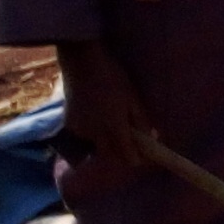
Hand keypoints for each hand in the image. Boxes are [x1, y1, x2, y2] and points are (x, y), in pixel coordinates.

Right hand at [56, 39, 152, 166]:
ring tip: (113, 125)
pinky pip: (85, 135)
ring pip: (97, 145)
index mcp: (114, 127)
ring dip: (107, 142)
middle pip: (111, 155)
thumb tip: (153, 138)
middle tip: (132, 144)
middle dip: (121, 153)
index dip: (137, 159)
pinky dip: (94, 132)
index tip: (145, 157)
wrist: (82, 64)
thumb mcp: (134, 98)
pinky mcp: (69, 125)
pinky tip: (97, 117)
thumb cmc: (114, 78)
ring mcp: (80, 130)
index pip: (127, 156)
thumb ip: (142, 121)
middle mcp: (96, 133)